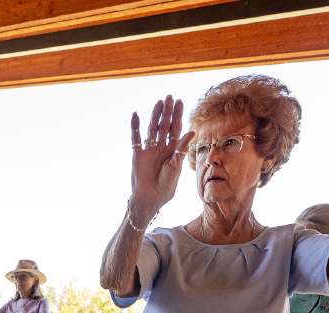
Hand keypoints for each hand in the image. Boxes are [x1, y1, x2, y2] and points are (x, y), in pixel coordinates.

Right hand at [129, 95, 195, 225]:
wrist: (150, 198)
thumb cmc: (166, 186)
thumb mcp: (176, 166)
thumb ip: (182, 148)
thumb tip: (192, 131)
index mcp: (173, 150)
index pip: (176, 129)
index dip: (178, 116)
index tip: (179, 102)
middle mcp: (161, 148)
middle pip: (165, 126)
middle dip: (168, 112)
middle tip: (169, 97)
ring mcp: (149, 150)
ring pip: (152, 129)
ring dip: (155, 115)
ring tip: (159, 102)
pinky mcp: (138, 154)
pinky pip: (136, 138)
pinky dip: (135, 126)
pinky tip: (136, 115)